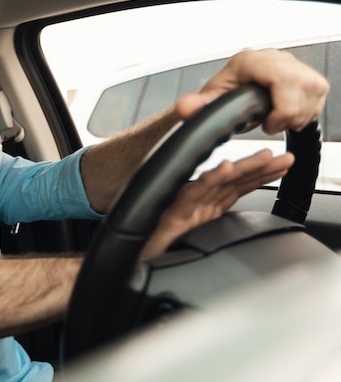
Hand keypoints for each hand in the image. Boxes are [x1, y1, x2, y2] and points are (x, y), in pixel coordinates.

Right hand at [140, 149, 293, 257]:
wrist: (137, 265)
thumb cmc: (162, 254)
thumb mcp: (199, 244)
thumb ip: (216, 231)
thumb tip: (242, 230)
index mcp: (204, 210)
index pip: (236, 189)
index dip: (260, 176)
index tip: (282, 167)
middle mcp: (196, 204)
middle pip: (231, 182)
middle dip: (259, 167)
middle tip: (284, 157)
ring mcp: (184, 207)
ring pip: (217, 183)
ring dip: (242, 168)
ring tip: (264, 157)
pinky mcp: (171, 213)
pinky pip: (192, 194)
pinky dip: (209, 180)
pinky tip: (224, 168)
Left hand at [175, 49, 328, 133]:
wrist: (231, 89)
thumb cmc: (223, 92)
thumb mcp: (210, 101)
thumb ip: (198, 106)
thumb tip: (186, 108)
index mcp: (253, 61)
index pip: (285, 82)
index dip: (281, 110)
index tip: (267, 124)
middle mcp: (277, 58)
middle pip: (305, 90)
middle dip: (289, 116)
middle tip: (270, 123)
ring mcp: (296, 65)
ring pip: (315, 94)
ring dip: (297, 115)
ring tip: (276, 118)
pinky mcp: (309, 74)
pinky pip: (320, 96)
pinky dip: (306, 111)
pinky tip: (286, 113)